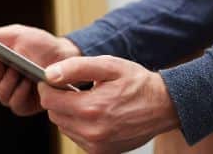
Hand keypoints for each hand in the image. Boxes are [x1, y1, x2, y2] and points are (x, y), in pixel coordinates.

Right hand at [0, 24, 80, 115]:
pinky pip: (15, 104)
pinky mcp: (26, 105)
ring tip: (19, 71)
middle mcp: (3, 80)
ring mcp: (14, 93)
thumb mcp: (17, 34)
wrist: (66, 55)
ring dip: (8, 81)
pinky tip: (28, 83)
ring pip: (1, 93)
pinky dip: (20, 93)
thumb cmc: (41, 44)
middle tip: (2, 60)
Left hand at [38, 55, 179, 153]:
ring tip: (93, 102)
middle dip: (60, 100)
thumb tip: (49, 74)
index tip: (57, 80)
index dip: (49, 87)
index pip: (48, 100)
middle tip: (78, 89)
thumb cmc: (138, 83)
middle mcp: (92, 131)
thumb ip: (76, 68)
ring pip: (65, 127)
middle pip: (54, 115)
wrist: (164, 106)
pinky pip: (78, 138)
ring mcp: (97, 145)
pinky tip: (98, 115)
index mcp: (91, 108)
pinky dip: (82, 126)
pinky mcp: (101, 152)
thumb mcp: (109, 67)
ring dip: (71, 114)